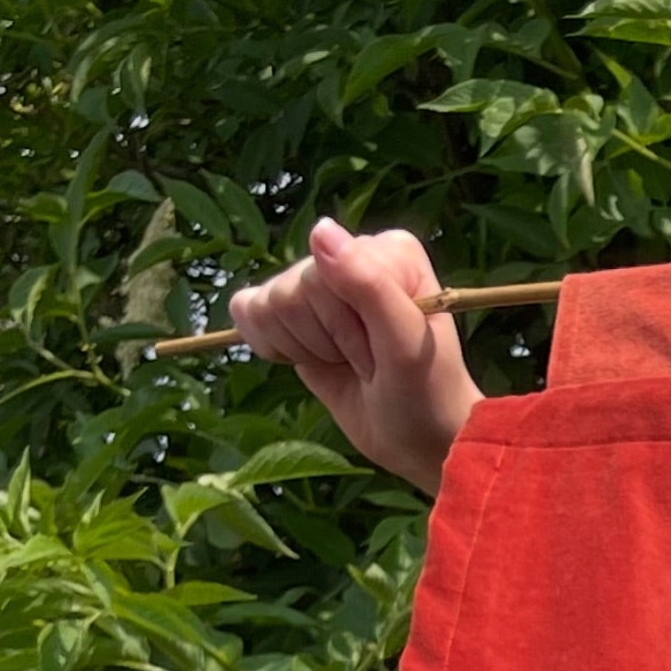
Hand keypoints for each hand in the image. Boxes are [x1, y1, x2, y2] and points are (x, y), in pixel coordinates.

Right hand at [229, 217, 481, 491]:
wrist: (418, 440)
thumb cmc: (424, 395)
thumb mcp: (405, 346)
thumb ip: (369, 285)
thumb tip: (319, 230)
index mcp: (385, 251)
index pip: (321, 272)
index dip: (343, 325)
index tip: (380, 352)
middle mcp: (350, 256)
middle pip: (292, 289)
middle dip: (326, 340)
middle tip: (366, 363)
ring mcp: (319, 283)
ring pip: (268, 302)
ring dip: (305, 347)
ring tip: (347, 363)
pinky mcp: (293, 312)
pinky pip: (247, 309)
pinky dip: (269, 343)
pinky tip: (308, 358)